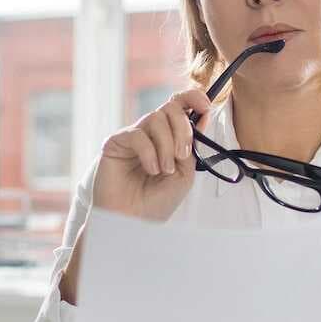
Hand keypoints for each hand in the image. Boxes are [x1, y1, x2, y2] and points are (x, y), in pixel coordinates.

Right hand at [90, 87, 213, 222]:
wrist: (134, 222)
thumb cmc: (158, 202)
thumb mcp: (185, 173)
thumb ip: (192, 146)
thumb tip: (201, 117)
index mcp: (168, 138)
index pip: (180, 107)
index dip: (193, 98)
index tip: (205, 106)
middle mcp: (150, 134)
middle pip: (170, 108)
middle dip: (182, 129)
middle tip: (182, 155)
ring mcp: (133, 137)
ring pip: (155, 118)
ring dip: (166, 145)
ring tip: (164, 170)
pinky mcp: (115, 143)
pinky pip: (137, 134)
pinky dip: (149, 152)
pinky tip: (151, 170)